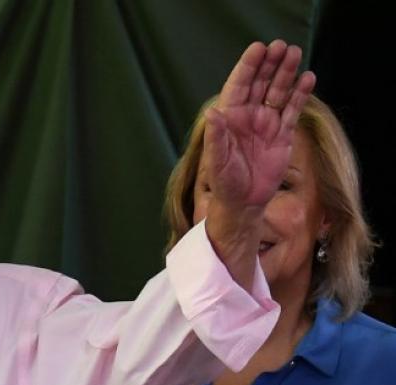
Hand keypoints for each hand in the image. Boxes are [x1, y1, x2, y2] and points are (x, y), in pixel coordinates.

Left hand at [205, 40, 315, 208]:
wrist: (244, 202)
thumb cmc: (225, 182)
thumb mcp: (217, 161)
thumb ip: (216, 137)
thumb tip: (211, 113)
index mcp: (229, 118)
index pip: (238, 85)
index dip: (247, 67)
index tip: (258, 48)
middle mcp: (248, 115)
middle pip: (260, 83)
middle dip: (269, 64)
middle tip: (281, 46)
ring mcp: (266, 123)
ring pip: (278, 92)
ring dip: (286, 73)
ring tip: (295, 54)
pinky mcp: (283, 133)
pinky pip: (292, 109)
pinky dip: (300, 94)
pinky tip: (308, 78)